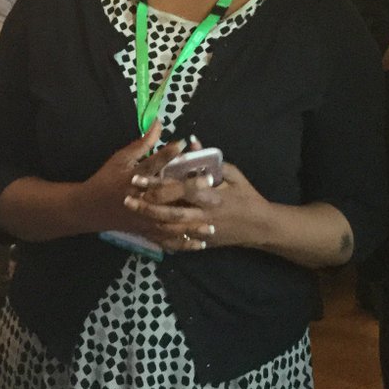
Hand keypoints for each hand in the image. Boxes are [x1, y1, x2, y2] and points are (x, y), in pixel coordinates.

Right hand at [77, 123, 210, 247]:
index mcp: (133, 178)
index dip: (167, 154)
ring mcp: (143, 218)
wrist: (89, 208)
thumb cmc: (107, 179)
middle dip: (188, 189)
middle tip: (210, 182)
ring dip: (190, 224)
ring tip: (211, 224)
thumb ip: (142, 143)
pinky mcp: (145, 231)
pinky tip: (200, 244)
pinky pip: (165, 240)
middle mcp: (140, 199)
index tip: (184, 144)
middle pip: (165, 194)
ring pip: (169, 223)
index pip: (151, 164)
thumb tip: (159, 123)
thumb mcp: (121, 158)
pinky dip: (182, 244)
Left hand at [125, 142, 263, 253]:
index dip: (158, 184)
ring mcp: (202, 232)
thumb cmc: (247, 195)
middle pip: (171, 212)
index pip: (179, 189)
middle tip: (127, 197)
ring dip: (151, 220)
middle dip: (147, 205)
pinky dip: (164, 238)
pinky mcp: (203, 243)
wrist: (261, 226)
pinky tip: (148, 231)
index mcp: (211, 195)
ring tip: (132, 211)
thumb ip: (211, 160)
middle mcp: (204, 214)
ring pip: (172, 229)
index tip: (138, 178)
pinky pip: (180, 242)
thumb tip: (191, 144)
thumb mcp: (233, 173)